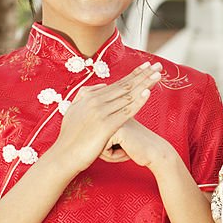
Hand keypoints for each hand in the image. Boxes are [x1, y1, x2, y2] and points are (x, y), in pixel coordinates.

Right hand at [46, 61, 162, 175]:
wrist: (64, 155)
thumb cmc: (70, 137)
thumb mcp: (74, 111)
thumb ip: (85, 96)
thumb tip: (101, 87)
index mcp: (90, 97)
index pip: (117, 83)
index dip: (134, 74)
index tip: (147, 66)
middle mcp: (95, 101)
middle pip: (125, 86)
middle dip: (143, 75)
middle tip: (158, 66)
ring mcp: (100, 112)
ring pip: (127, 96)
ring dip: (144, 85)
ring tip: (158, 76)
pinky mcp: (105, 125)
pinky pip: (125, 112)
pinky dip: (137, 102)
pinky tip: (148, 94)